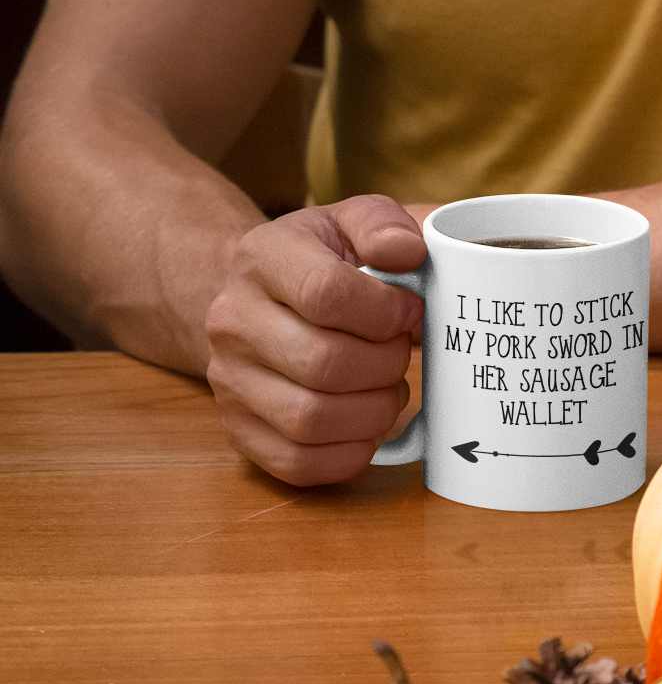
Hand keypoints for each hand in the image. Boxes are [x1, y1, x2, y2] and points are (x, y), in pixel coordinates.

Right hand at [204, 195, 427, 484]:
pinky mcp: (239, 430)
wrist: (257, 297)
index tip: (411, 311)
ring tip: (388, 386)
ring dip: (373, 411)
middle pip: (322, 363)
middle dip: (385, 363)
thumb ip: (384, 224)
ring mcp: (229, 381)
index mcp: (261, 259)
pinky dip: (349, 453)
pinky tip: (367, 423)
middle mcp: (233, 322)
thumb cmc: (320, 259)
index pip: (325, 293)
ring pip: (309, 419)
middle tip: (402, 352)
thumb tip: (410, 252)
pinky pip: (297, 463)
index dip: (384, 311)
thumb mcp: (351, 220)